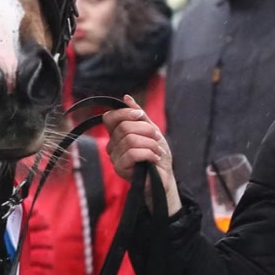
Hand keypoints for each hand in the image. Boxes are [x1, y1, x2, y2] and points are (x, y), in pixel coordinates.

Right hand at [103, 96, 179, 214]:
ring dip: (150, 143)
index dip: (124, 112)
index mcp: (117, 134)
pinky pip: (132, 153)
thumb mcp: (151, 130)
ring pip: (129, 140)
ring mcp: (114, 157)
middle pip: (123, 127)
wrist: (164, 177)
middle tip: (157, 138)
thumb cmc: (157, 154)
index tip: (141, 115)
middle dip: (145, 130)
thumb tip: (126, 97)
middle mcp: (112, 145)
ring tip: (158, 150)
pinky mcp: (120, 169)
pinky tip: (155, 158)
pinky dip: (148, 153)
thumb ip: (140, 116)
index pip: (110, 117)